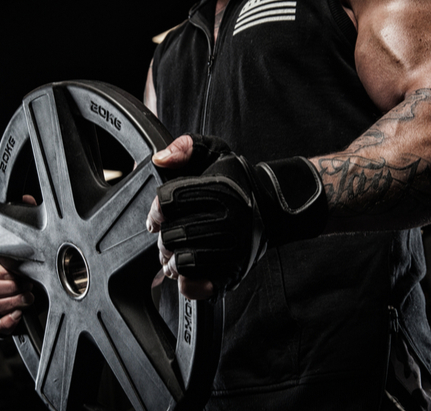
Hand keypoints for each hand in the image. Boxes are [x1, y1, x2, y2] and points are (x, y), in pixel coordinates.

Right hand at [0, 195, 36, 336]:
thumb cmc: (31, 266)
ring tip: (28, 297)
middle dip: (7, 286)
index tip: (8, 269)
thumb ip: (26, 219)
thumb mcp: (30, 244)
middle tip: (25, 283)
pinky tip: (18, 315)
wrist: (44, 292)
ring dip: (11, 302)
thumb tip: (25, 200)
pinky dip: (6, 321)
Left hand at [147, 135, 328, 300]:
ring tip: (177, 254)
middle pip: (171, 236)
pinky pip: (201, 284)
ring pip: (182, 261)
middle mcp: (226, 218)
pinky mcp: (235, 269)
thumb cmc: (237, 181)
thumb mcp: (214, 153)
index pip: (167, 203)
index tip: (159, 216)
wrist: (273, 206)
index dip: (157, 212)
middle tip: (170, 236)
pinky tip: (186, 275)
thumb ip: (186, 147)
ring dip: (173, 260)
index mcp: (216, 189)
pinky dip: (189, 284)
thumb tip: (161, 159)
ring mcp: (231, 246)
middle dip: (164, 238)